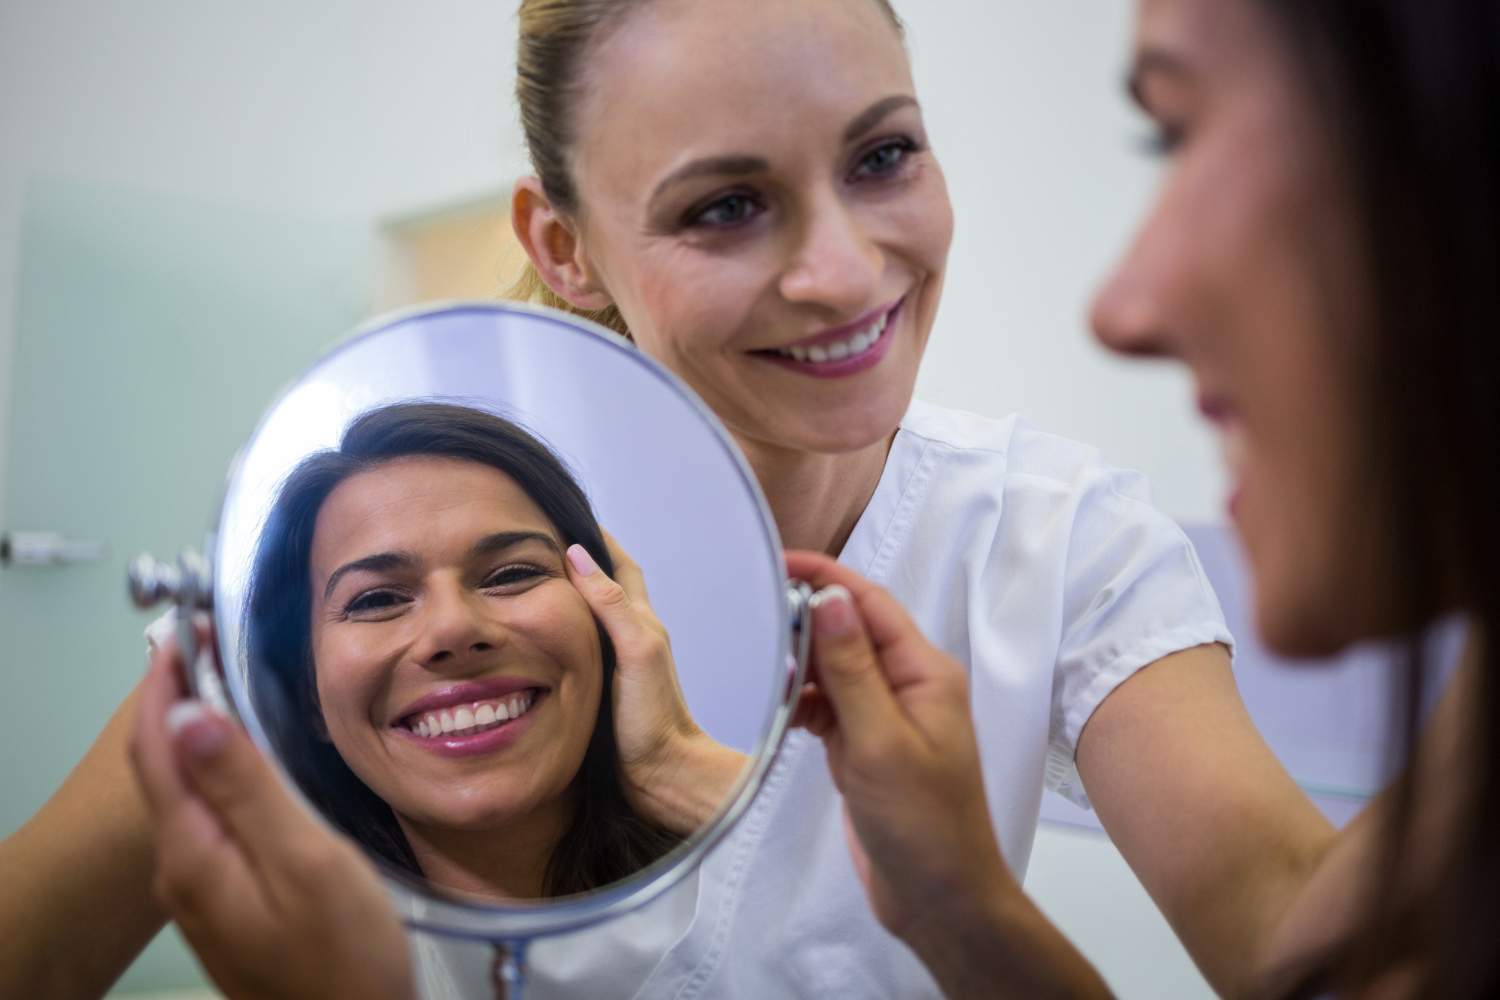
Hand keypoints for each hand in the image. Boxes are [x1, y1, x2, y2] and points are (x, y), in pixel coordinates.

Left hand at [129, 632, 413, 999]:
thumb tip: (191, 715)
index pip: (159, 747)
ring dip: (193, 732)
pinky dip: (214, 770)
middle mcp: (184, 869)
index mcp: (195, 852)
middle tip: (207, 640)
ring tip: (226, 681)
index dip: (165, 682)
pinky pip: (206, 818)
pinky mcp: (229, 901)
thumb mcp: (305, 862)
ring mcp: (203, 890)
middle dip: (173, 698)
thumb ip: (248, 789)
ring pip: (182, 792)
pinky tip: (246, 759)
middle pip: (160, 766)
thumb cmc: (342, 957)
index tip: (185, 627)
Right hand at [565, 532, 745, 833]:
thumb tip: (579, 556)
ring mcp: (618, 665)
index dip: (598, 538)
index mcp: (641, 623)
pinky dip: (562, 635)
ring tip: (530, 583)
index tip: (566, 514)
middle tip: (540, 544)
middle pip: (606, 586)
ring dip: (568, 598)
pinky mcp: (604, 691)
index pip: (620, 565)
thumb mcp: (636, 652)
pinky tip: (542, 640)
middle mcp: (631, 638)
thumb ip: (610, 606)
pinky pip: (581, 649)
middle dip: (579, 560)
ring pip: (591, 618)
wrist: (663, 776)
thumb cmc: (655, 718)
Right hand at [784, 551, 1013, 941]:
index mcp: (926, 672)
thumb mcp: (880, 741)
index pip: (870, 603)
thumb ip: (853, 668)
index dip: (824, 577)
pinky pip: (830, 706)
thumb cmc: (923, 824)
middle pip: (851, 630)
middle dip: (805, 621)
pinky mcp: (868, 746)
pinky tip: (780, 713)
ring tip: (764, 672)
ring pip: (837, 669)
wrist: (940, 899)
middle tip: (755, 621)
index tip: (775, 562)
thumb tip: (831, 597)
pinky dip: (803, 704)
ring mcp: (889, 717)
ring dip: (802, 666)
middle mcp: (910, 685)